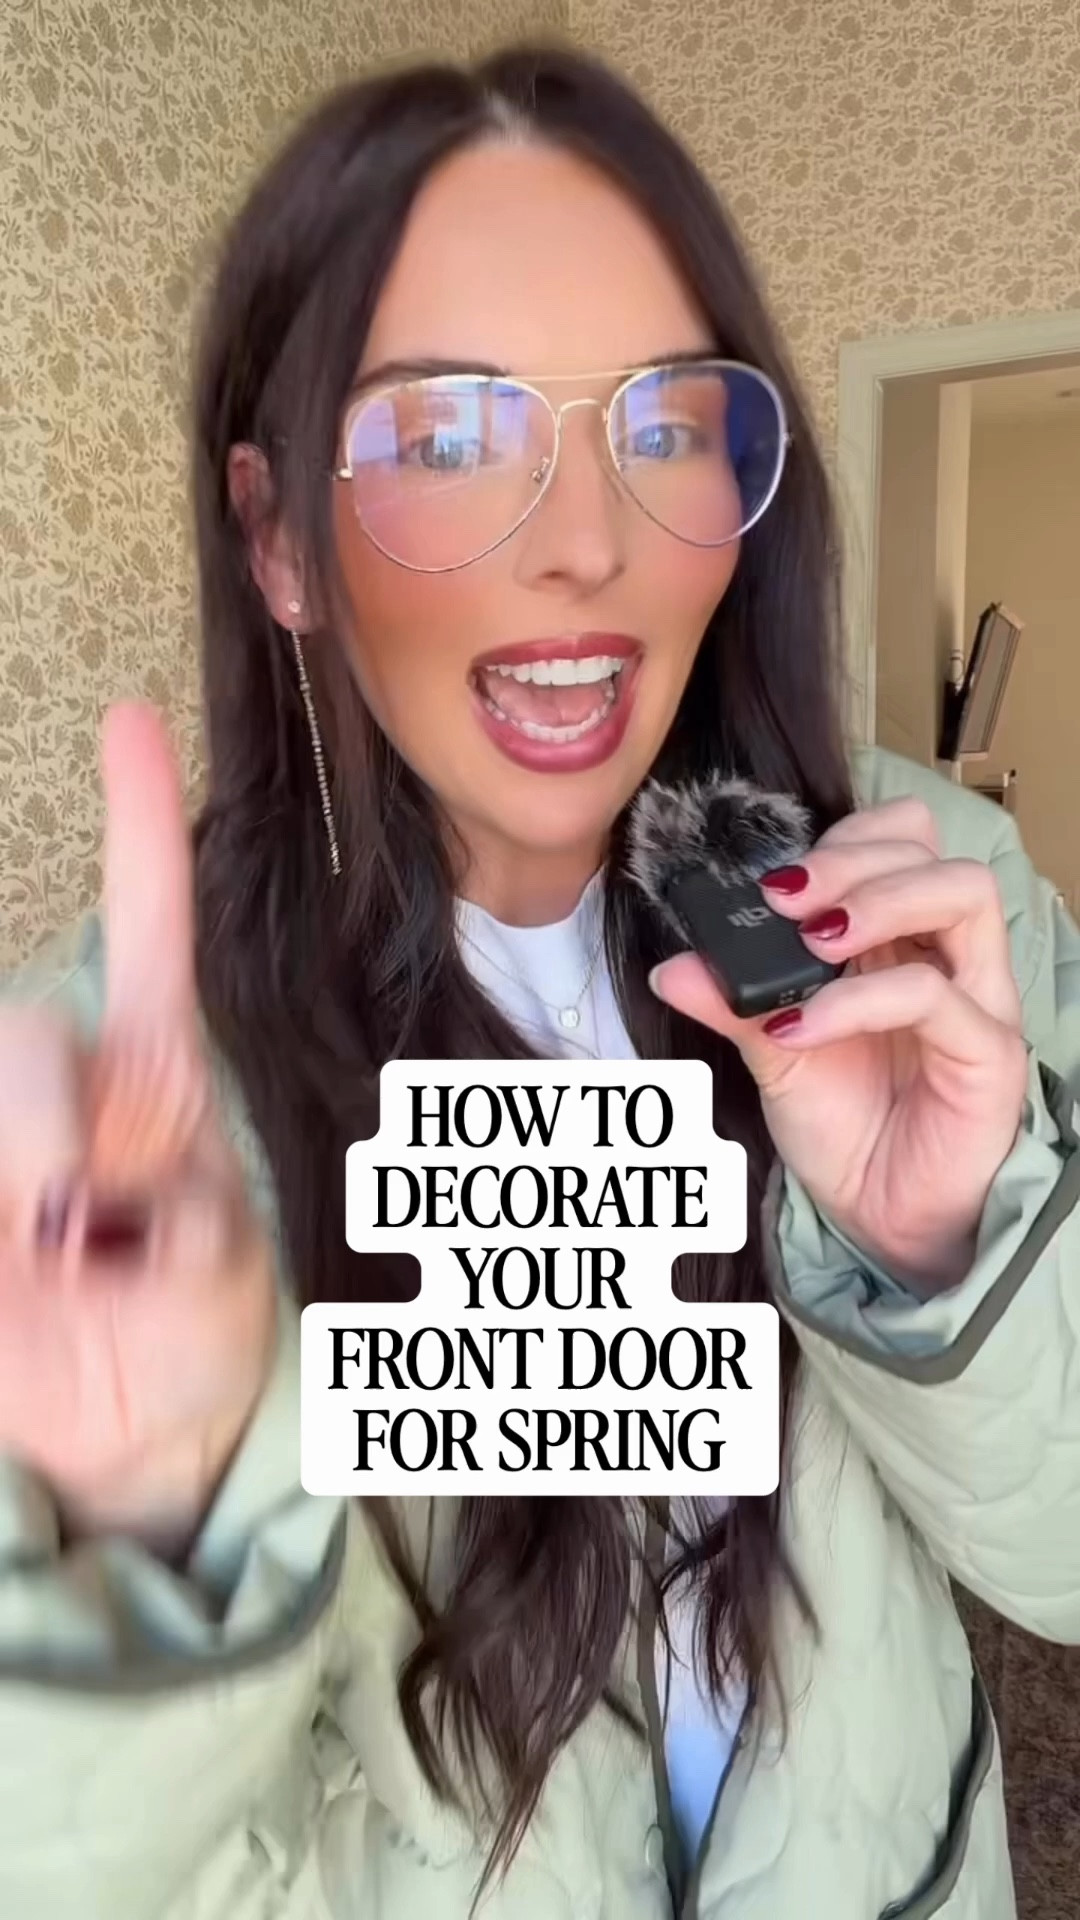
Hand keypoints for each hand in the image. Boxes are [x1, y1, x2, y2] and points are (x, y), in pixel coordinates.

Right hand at [0, 705, 276, 1551]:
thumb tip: (77, 1219)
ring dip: (18, 1155)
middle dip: (42, 1121)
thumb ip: (181, 1232)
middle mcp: (66, 1096)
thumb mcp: (223, 1279)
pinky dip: (6, 1215)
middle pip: (20, 1035)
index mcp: (157, 1080)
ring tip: (54, 1263)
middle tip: (77, 1223)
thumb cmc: (196, 1337)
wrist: (135, 1436)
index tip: (131, 723)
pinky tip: (28, 1248)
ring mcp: (2, 1151)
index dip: (140, 827)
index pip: (149, 931)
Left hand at [650, 797, 1029, 1291]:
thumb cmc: (848, 1129)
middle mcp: (952, 959)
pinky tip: (800, 1026)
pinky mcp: (987, 1055)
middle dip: (851, 859)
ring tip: (811, 939)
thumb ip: (733, 1003)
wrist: (880, 1221)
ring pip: (963, 895)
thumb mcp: (775, 1055)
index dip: (842, 840)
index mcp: (905, 941)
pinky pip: (933, 997)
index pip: (902, 841)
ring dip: (878, 899)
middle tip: (782, 898)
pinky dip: (857, 999)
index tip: (769, 882)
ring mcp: (979, 1001)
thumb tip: (672, 965)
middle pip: (934, 853)